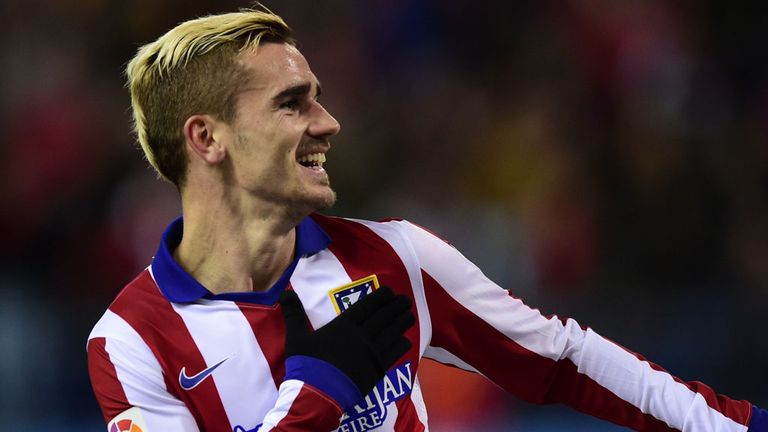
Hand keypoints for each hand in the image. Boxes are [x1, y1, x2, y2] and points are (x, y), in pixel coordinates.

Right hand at [279, 286, 414, 396]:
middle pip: (385, 315)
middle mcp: (362, 334)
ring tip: (409, 314)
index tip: (390, 291)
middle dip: (397, 305)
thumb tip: (283, 293)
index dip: (382, 296)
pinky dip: (402, 342)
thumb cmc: (307, 364)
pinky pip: (396, 351)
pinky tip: (405, 338)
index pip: (368, 305)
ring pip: (393, 331)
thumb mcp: (296, 336)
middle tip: (405, 299)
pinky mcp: (378, 368)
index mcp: (344, 325)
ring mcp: (372, 351)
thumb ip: (293, 313)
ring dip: (403, 320)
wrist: (318, 394)